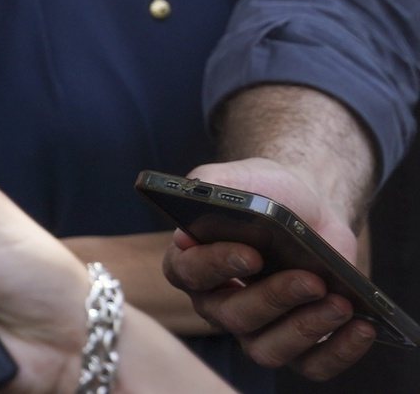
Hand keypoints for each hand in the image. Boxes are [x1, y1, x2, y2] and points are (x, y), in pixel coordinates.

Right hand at [162, 157, 376, 378]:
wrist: (307, 206)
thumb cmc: (264, 191)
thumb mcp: (236, 180)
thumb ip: (206, 191)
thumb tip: (185, 237)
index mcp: (192, 263)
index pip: (189, 273)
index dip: (217, 266)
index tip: (252, 253)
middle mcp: (217, 304)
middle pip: (234, 317)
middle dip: (275, 299)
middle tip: (312, 280)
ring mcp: (256, 330)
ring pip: (267, 350)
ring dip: (306, 329)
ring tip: (340, 304)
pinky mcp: (298, 345)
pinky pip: (312, 366)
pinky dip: (339, 353)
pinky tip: (362, 327)